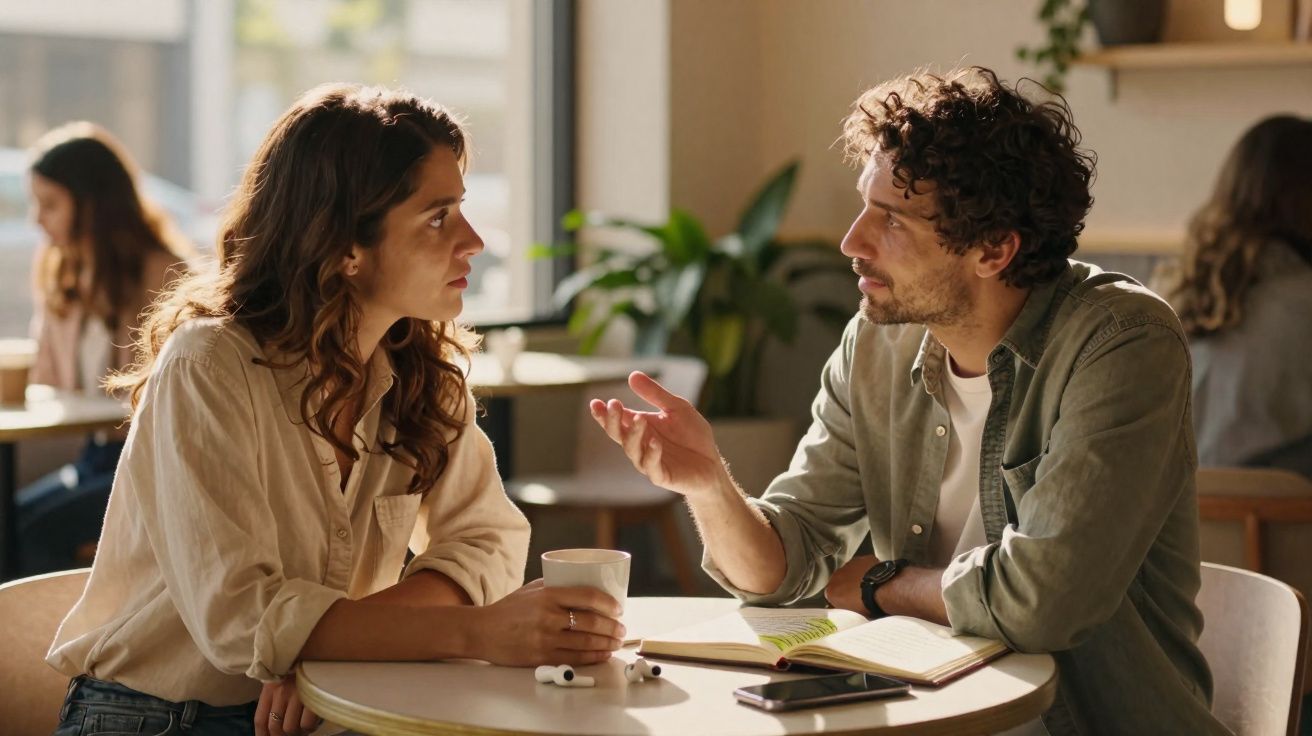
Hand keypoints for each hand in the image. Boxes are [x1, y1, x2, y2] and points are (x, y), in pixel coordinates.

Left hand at [254, 674, 321, 735]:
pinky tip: (312, 720)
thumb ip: (274, 700)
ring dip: (297, 732)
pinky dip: (310, 727)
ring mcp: (297, 695)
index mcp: (270, 688)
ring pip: (290, 728)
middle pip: (275, 727)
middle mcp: (281, 692)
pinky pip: (307, 724)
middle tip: (291, 733)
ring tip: (302, 725)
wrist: (317, 654)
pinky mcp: (313, 697)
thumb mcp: (281, 680)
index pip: (260, 720)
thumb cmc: (298, 668)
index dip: (262, 735)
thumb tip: (274, 727)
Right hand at [472, 579, 624, 666]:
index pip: (587, 596)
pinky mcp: (542, 657)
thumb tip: (587, 586)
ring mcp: (545, 638)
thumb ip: (556, 587)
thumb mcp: (532, 589)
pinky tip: (602, 654)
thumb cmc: (509, 608)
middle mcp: (548, 616)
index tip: (618, 608)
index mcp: (547, 595)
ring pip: (586, 642)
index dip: (608, 603)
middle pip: (591, 622)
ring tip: (616, 642)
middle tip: (621, 629)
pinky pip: (575, 658)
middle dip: (612, 627)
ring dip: (606, 643)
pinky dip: (593, 656)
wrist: (482, 631)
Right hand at [591, 371, 727, 498]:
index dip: (604, 413)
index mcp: (640, 428)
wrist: (711, 463)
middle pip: (619, 435)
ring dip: (634, 435)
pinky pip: (652, 466)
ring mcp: (649, 461)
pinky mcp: (661, 475)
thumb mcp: (676, 408)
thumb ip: (655, 394)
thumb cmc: (692, 435)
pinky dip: (652, 454)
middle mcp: (640, 444)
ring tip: (640, 418)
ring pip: (633, 450)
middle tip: (614, 405)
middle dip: (613, 421)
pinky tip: (655, 442)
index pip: (618, 420)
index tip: (596, 402)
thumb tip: (632, 375)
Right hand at [825, 554, 878, 615]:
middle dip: (847, 585)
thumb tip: (847, 607)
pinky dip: (868, 569)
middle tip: (858, 594)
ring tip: (868, 585)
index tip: (848, 602)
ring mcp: (850, 565)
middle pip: (840, 580)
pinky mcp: (864, 559)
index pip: (832, 593)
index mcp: (831, 590)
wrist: (880, 590)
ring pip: (852, 571)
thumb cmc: (866, 604)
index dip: (841, 597)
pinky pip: (864, 564)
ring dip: (857, 576)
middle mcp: (837, 575)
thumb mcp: (852, 613)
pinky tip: (875, 577)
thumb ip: (844, 607)